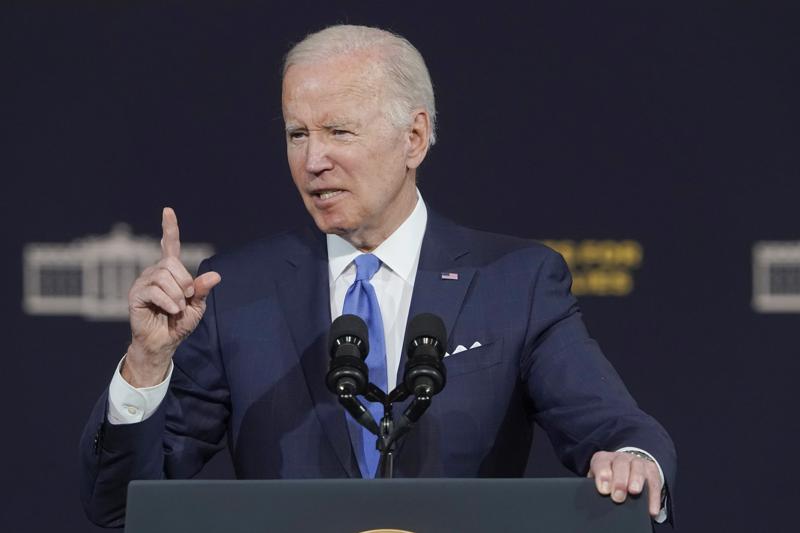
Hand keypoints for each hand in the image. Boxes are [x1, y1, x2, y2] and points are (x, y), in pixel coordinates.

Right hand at [124, 207, 220, 386]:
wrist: (164, 343)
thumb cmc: (179, 323)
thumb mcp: (197, 306)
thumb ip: (203, 290)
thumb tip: (216, 275)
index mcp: (170, 272)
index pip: (170, 245)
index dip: (170, 228)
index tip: (168, 210)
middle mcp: (155, 272)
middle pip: (172, 263)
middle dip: (185, 282)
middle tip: (187, 299)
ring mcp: (143, 282)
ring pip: (164, 276)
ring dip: (178, 295)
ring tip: (177, 308)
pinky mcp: (135, 295)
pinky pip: (156, 290)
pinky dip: (170, 302)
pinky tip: (172, 311)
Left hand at [588, 450, 662, 517]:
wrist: (626, 468)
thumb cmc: (609, 478)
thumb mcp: (598, 479)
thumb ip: (594, 486)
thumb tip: (594, 498)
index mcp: (604, 459)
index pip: (602, 463)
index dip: (603, 475)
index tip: (604, 490)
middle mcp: (621, 458)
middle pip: (620, 464)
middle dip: (619, 481)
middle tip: (618, 496)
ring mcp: (637, 462)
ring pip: (637, 468)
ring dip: (636, 480)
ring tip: (634, 493)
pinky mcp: (651, 470)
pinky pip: (654, 482)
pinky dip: (653, 496)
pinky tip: (651, 509)